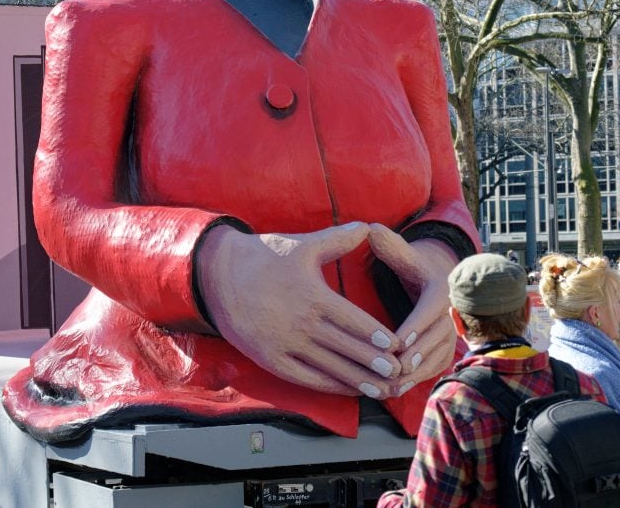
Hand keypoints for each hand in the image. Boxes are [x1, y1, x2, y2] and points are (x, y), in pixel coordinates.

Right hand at [197, 222, 402, 396]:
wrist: (219, 275)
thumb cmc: (265, 258)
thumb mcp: (303, 245)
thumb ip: (338, 240)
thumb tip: (369, 228)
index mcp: (313, 296)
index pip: (353, 322)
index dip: (377, 337)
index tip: (398, 347)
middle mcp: (301, 324)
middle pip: (347, 349)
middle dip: (375, 364)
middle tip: (401, 374)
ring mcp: (285, 344)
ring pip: (330, 369)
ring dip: (358, 381)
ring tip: (383, 390)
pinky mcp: (271, 359)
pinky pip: (306, 378)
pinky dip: (330, 386)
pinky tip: (348, 390)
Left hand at [367, 223, 459, 391]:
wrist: (435, 278)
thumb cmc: (412, 265)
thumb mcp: (403, 254)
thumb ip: (388, 245)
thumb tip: (371, 228)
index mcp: (440, 288)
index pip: (431, 309)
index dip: (417, 325)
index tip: (399, 341)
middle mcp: (451, 312)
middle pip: (437, 338)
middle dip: (415, 355)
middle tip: (393, 369)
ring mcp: (451, 331)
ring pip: (438, 355)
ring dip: (417, 372)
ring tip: (394, 384)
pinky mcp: (447, 346)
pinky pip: (437, 365)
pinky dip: (420, 378)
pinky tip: (398, 390)